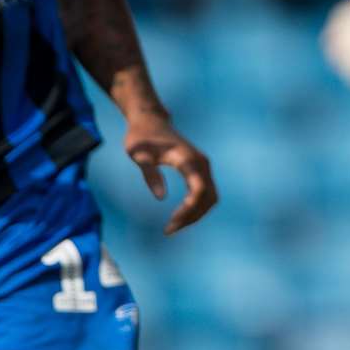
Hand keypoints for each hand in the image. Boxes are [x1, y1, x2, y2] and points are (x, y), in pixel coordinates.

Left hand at [123, 108, 216, 234]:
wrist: (150, 120)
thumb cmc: (142, 137)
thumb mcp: (139, 155)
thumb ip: (150, 174)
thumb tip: (161, 197)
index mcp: (188, 159)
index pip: (199, 190)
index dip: (188, 210)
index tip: (170, 222)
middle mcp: (201, 163)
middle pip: (208, 197)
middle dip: (192, 217)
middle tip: (168, 229)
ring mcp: (202, 165)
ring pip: (210, 197)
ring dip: (196, 214)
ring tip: (173, 226)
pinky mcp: (199, 168)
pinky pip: (206, 192)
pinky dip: (197, 207)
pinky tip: (180, 215)